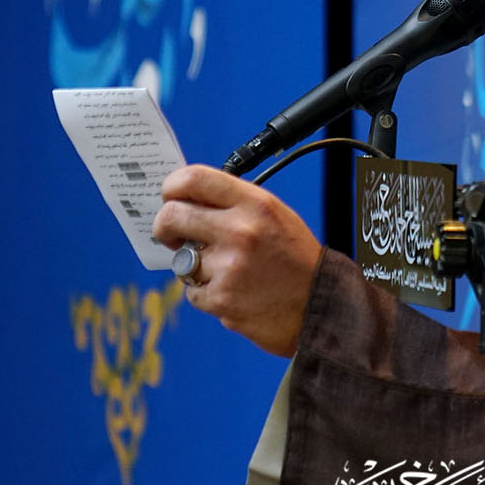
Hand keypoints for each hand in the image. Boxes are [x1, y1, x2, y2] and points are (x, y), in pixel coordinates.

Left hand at [152, 164, 322, 355]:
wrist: (320, 305)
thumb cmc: (296, 259)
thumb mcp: (274, 214)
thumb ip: (234, 203)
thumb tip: (188, 198)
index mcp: (255, 204)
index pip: (193, 179)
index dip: (171, 186)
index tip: (170, 197)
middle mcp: (240, 231)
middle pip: (171, 216)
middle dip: (164, 226)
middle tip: (172, 234)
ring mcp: (228, 267)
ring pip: (180, 259)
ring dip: (193, 266)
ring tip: (225, 270)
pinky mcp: (221, 299)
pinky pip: (192, 292)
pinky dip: (205, 293)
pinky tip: (233, 291)